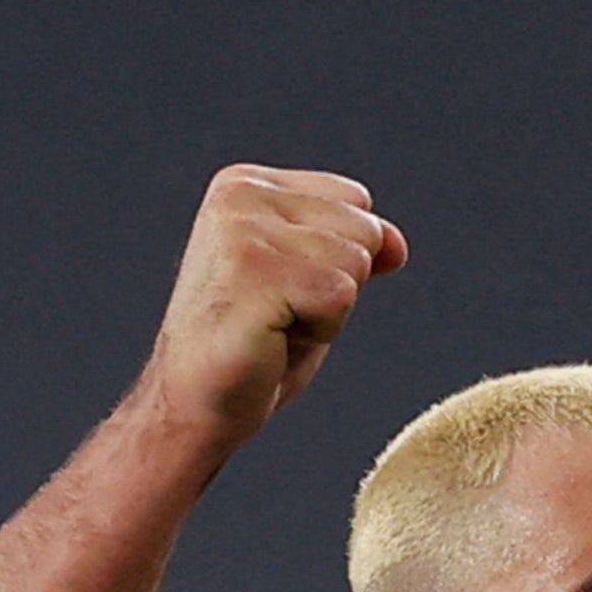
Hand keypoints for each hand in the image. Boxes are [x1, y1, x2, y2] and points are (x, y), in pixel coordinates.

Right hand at [138, 165, 406, 451]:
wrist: (194, 406)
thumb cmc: (249, 347)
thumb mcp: (310, 282)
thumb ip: (353, 248)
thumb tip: (396, 245)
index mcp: (245, 185)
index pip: (355, 200)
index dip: (338, 258)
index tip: (281, 289)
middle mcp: (240, 197)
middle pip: (363, 228)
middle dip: (337, 283)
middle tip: (276, 314)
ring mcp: (243, 231)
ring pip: (356, 262)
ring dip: (327, 310)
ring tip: (272, 326)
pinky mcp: (255, 271)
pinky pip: (341, 296)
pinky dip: (320, 331)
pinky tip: (271, 339)